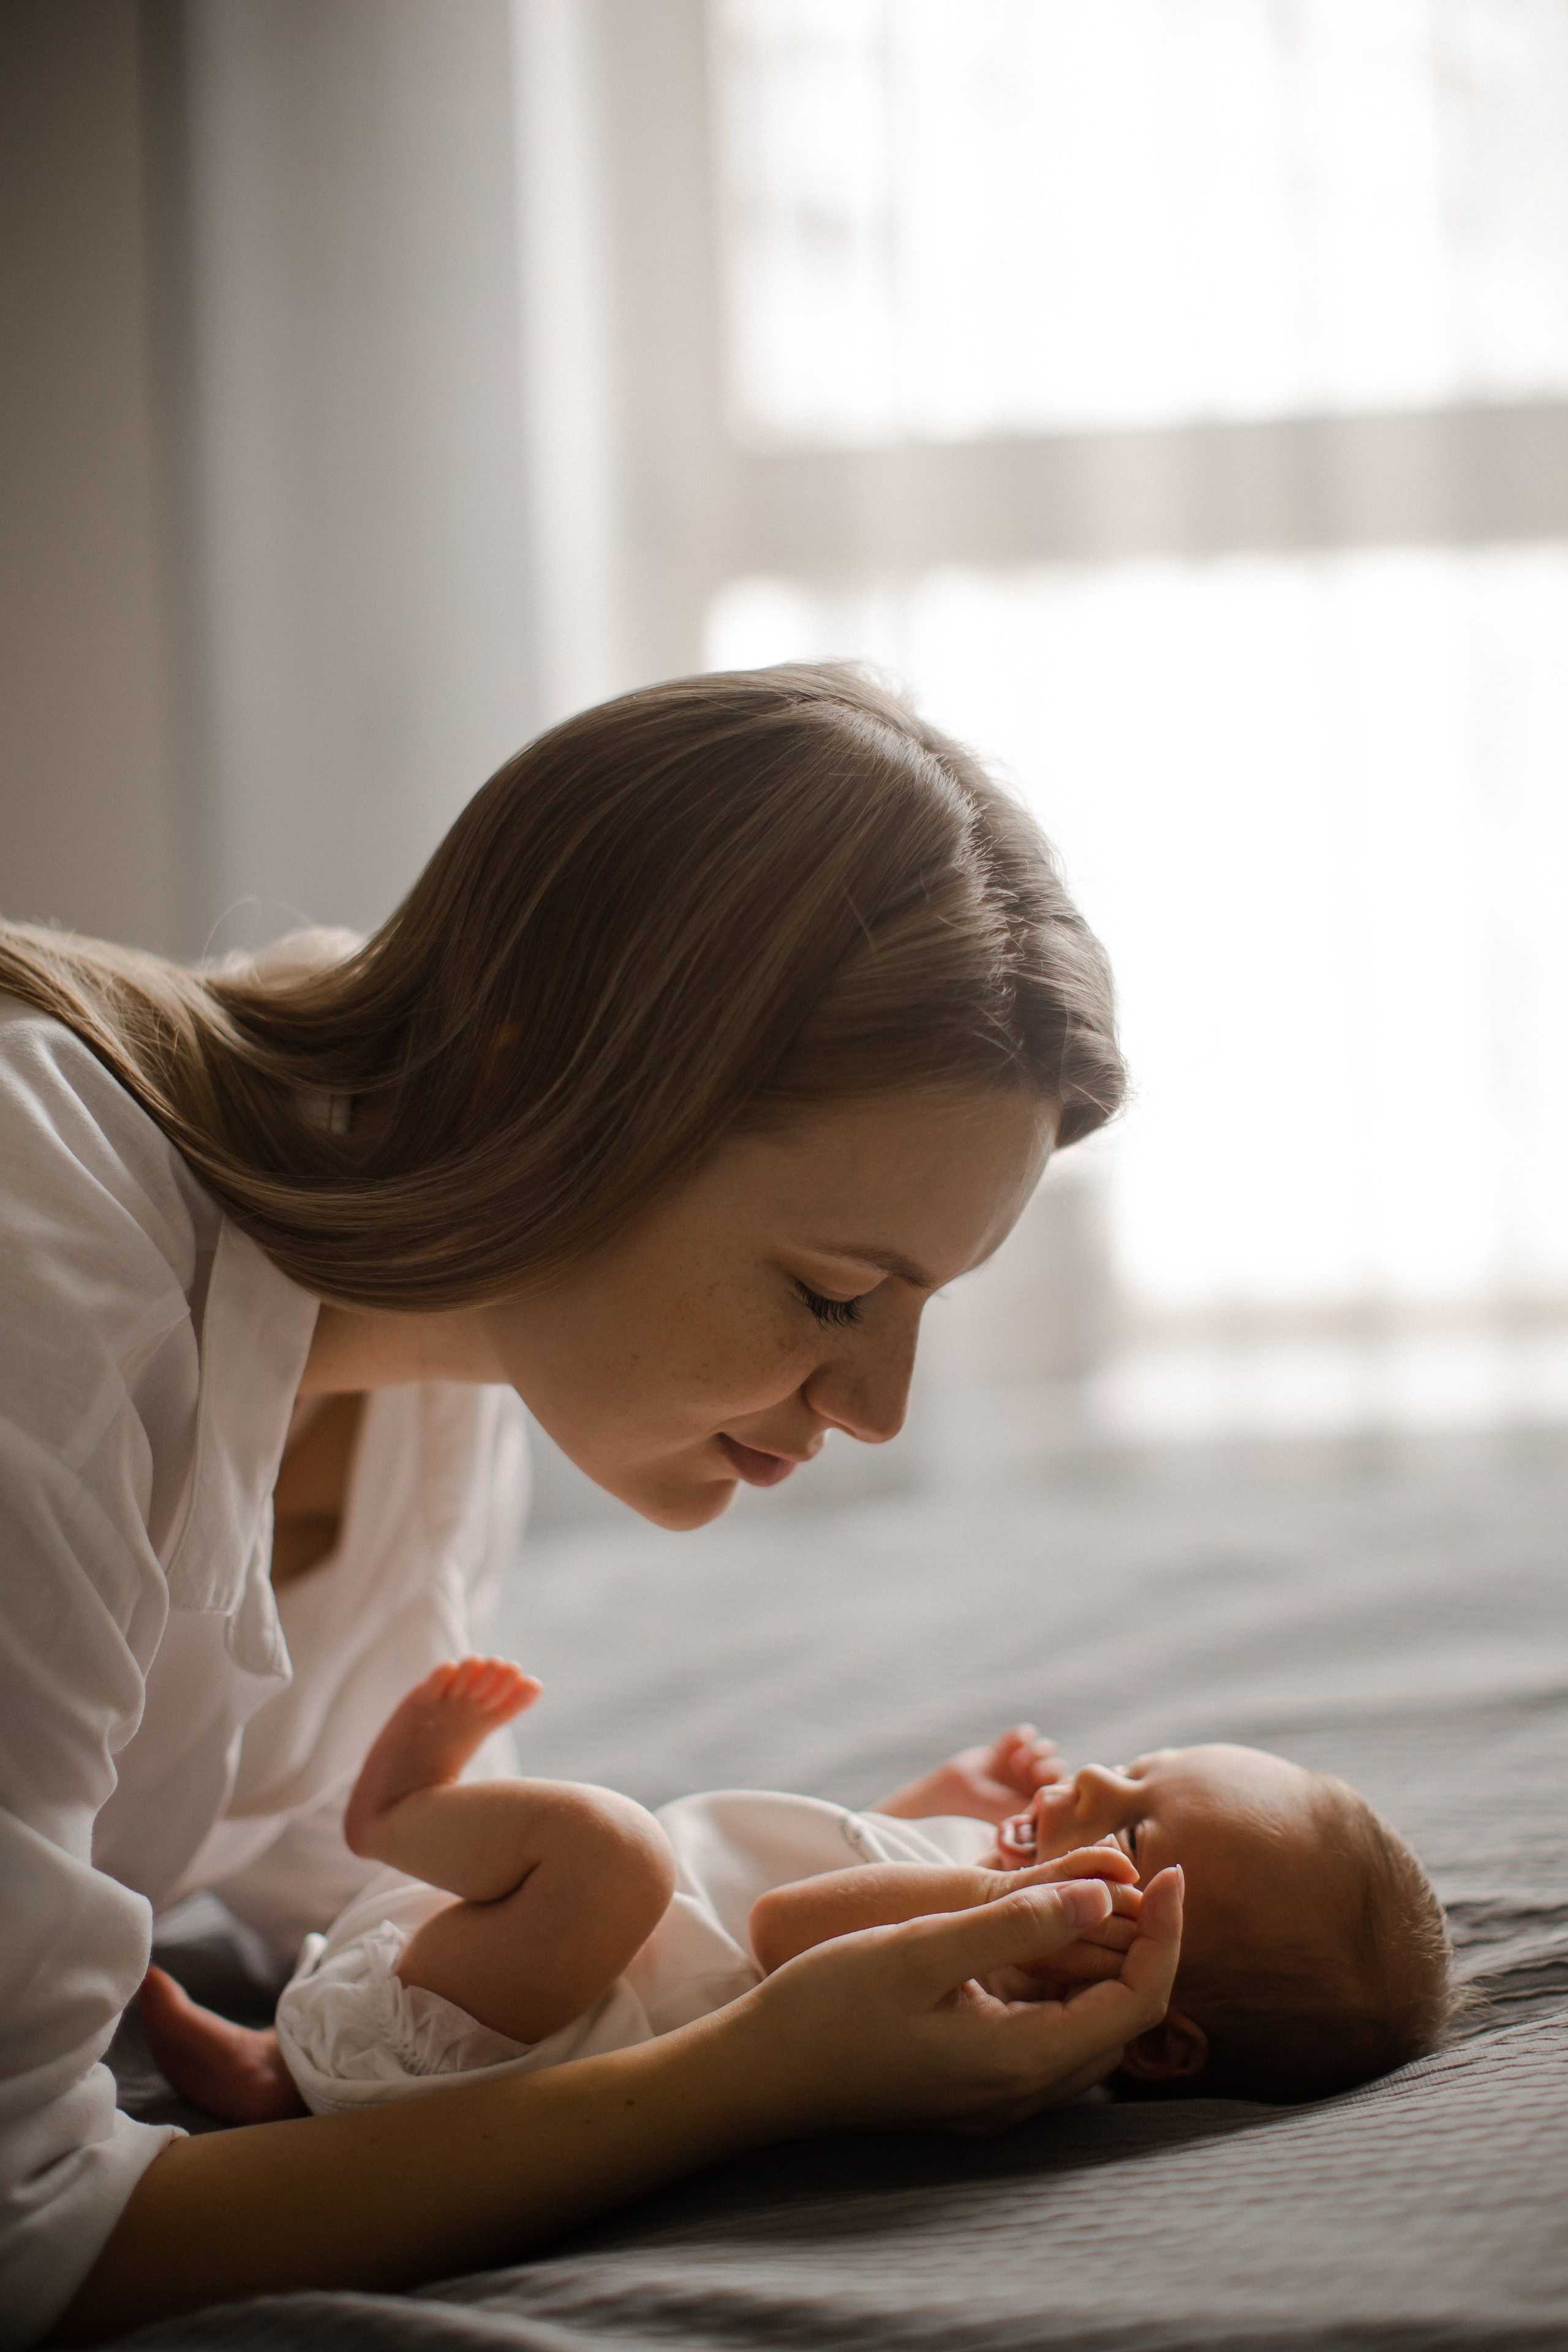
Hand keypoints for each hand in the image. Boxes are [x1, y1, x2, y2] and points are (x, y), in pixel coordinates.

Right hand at [727, 1861, 1182, 2136]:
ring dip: (1108, 1967)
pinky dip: (1068, 1988)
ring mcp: (995, 2099)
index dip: (1166, 1934)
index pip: (1138, 2002)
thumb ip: (1015, 1924)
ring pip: (1090, 2033)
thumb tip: (1103, 1900)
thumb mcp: (922, 1947)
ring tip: (1104, 1899)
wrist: (757, 2074)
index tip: (1168, 1869)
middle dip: (1146, 1947)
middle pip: (1124, 2023)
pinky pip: (1050, 2039)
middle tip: (1143, 1876)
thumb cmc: (829, 2005)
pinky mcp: (971, 2089)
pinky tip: (1046, 1944)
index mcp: (1020, 2062)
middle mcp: (1021, 2094)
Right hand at [875, 1724, 1064, 1823]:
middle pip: (1056, 1767)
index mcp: (1035, 1805)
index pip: (1062, 1790)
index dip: (1060, 1784)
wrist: (947, 1797)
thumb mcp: (1012, 1815)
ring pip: (1045, 1749)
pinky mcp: (1002, 1749)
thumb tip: (1065, 1806)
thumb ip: (1037, 1810)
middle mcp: (1030, 1786)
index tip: (1044, 1787)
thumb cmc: (979, 1814)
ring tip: (1019, 1761)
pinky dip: (1022, 1736)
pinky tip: (1012, 1745)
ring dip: (1037, 1751)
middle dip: (1047, 1766)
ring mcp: (1017, 1767)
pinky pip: (1023, 1734)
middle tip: (1032, 1772)